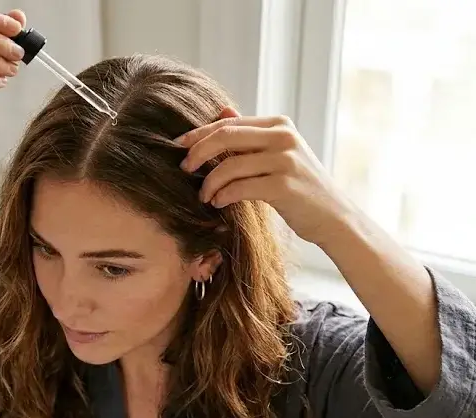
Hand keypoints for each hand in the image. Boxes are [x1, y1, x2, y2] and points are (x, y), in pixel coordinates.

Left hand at [176, 107, 349, 245]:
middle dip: (198, 153)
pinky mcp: (285, 185)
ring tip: (204, 195)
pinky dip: (223, 196)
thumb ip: (250, 134)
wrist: (332, 215)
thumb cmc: (298, 186)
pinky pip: (241, 188)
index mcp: (279, 124)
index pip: (228, 123)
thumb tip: (222, 110)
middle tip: (184, 169)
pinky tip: (218, 203)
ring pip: (230, 165)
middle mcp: (283, 137)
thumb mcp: (277, 154)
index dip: (199, 134)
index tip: (178, 145)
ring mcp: (286, 160)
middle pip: (226, 136)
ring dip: (210, 183)